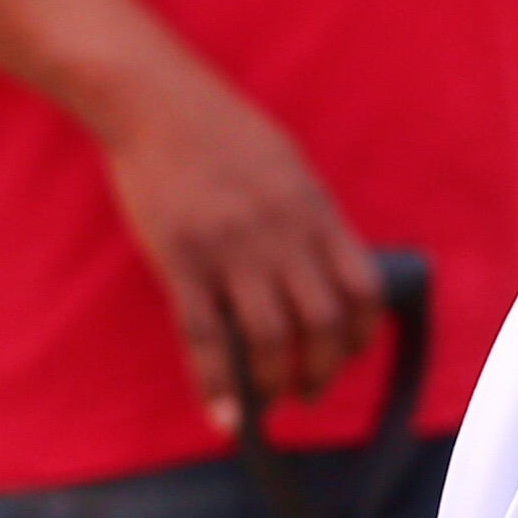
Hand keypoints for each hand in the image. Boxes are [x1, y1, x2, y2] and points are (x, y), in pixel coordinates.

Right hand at [92, 64, 382, 429]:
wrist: (155, 100)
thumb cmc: (221, 128)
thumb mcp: (286, 165)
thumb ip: (308, 217)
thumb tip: (326, 266)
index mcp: (312, 210)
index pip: (362, 288)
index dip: (362, 334)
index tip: (348, 352)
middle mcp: (280, 233)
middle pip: (323, 322)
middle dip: (323, 370)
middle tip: (309, 389)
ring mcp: (230, 249)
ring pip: (271, 338)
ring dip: (277, 382)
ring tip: (271, 400)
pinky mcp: (182, 260)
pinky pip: (205, 337)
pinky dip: (218, 386)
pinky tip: (226, 417)